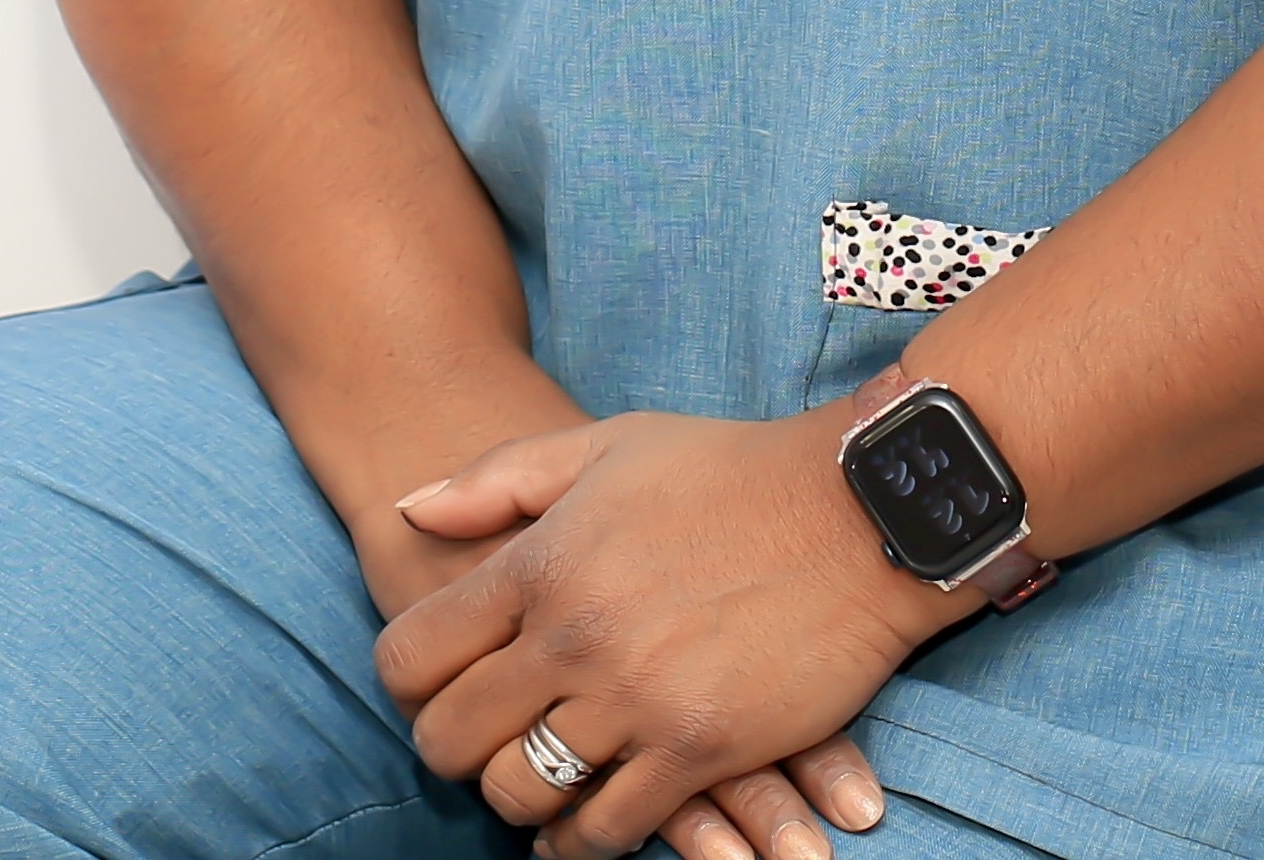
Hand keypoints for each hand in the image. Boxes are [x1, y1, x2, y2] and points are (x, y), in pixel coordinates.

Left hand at [381, 411, 965, 856]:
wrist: (855, 511)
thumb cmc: (728, 470)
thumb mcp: (607, 443)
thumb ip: (500, 480)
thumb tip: (409, 509)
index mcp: (543, 562)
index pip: (415, 653)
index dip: (411, 678)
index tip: (437, 680)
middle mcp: (575, 637)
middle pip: (452, 740)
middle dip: (451, 749)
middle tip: (479, 742)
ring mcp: (635, 700)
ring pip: (521, 795)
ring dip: (516, 798)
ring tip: (532, 783)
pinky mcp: (696, 750)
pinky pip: (608, 830)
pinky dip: (580, 843)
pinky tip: (580, 829)